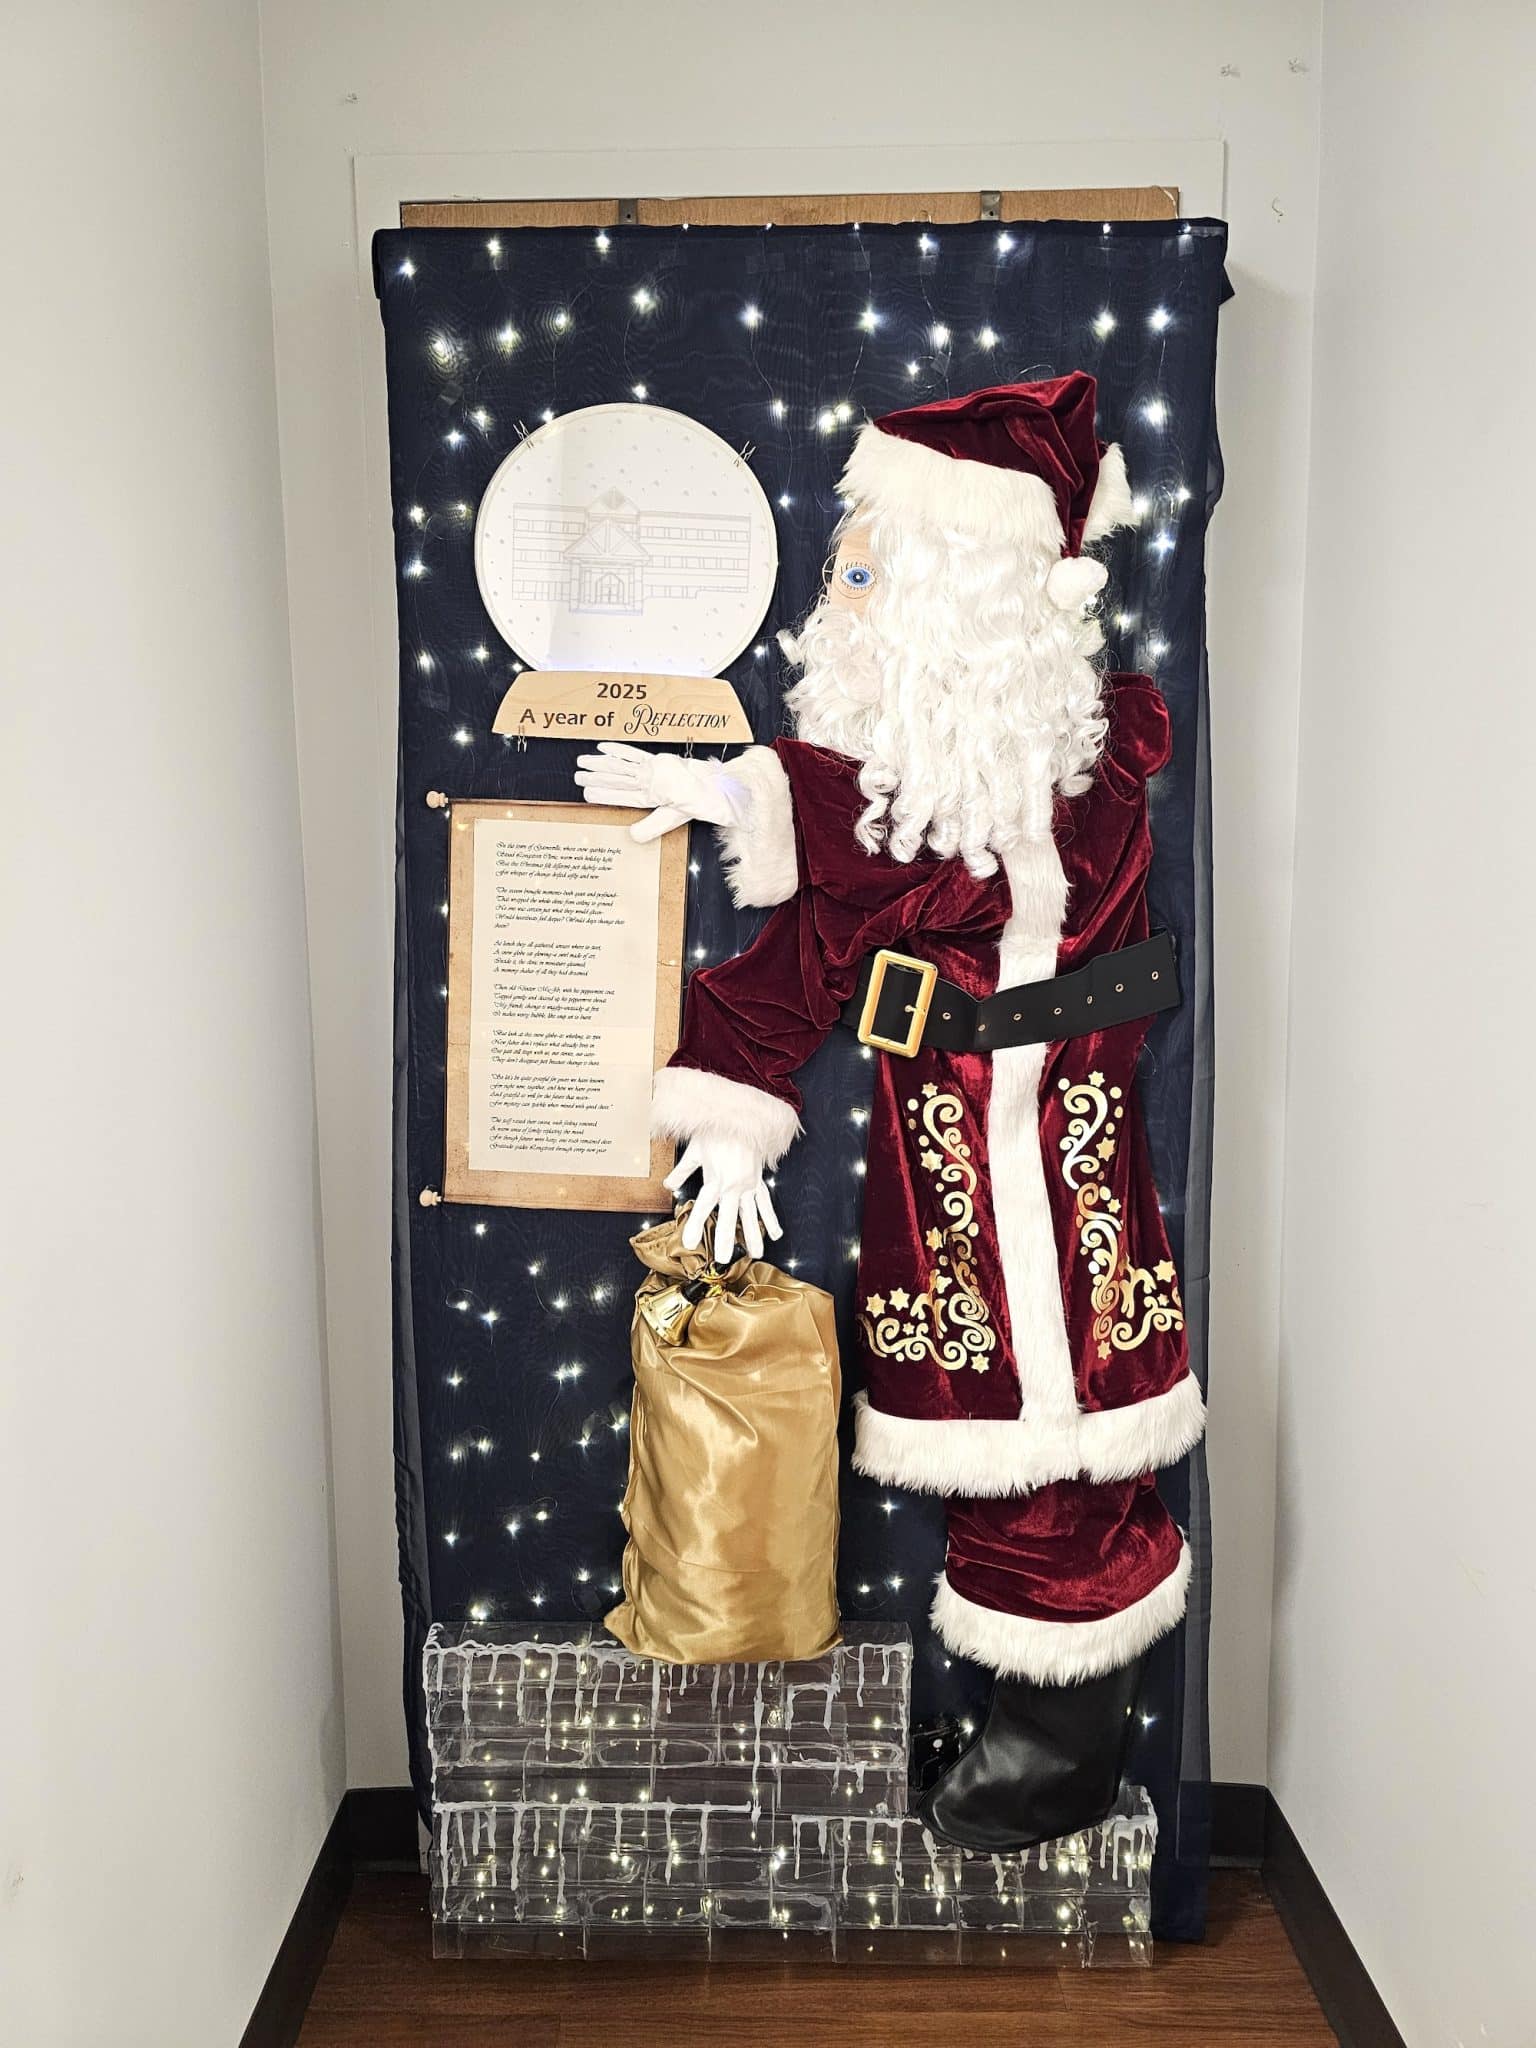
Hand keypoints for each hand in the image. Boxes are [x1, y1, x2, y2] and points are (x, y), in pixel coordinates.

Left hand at [574, 742, 736, 842]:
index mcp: (646, 799)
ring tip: (583, 761)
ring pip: (620, 766)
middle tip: (577, 774)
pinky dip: (619, 750)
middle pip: (615, 779)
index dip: (602, 793)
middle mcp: (645, 784)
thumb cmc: (693, 804)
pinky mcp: (656, 760)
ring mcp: (649, 771)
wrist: (708, 788)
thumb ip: (649, 829)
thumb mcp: (669, 820)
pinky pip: (633, 753)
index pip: (619, 796)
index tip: (586, 792)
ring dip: (601, 763)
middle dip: (595, 776)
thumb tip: (631, 837)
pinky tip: (604, 748)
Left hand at [664, 1133, 782, 1262]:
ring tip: (756, 1254)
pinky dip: (771, 1218)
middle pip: (730, 1218)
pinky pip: (766, 1202)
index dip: (695, 1226)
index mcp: (715, 1180)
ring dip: (754, 1235)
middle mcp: (733, 1186)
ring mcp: (748, 1185)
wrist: (741, 1118)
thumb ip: (682, 1171)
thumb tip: (668, 1185)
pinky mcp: (758, 1181)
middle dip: (727, 1240)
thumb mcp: (694, 1151)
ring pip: (752, 1215)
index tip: (689, 1243)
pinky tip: (776, 1233)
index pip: (703, 1208)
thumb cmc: (716, 1133)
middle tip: (725, 1259)